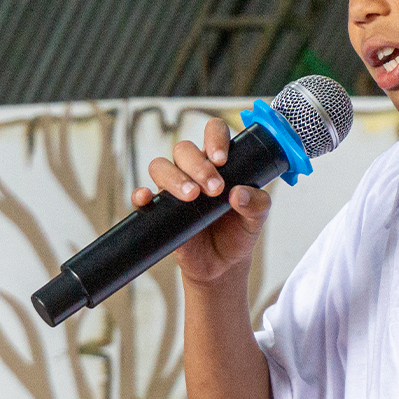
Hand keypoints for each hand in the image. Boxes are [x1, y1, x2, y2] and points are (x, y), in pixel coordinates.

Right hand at [132, 117, 269, 283]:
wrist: (222, 265)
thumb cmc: (238, 233)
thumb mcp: (257, 218)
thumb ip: (257, 203)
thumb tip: (238, 194)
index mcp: (219, 164)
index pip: (212, 133)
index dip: (214, 138)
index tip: (222, 159)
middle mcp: (193, 170)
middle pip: (184, 149)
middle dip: (198, 166)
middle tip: (215, 189)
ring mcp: (173, 188)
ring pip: (160, 166)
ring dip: (175, 177)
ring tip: (192, 197)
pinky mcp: (159, 209)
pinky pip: (142, 196)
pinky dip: (141, 195)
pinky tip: (148, 199)